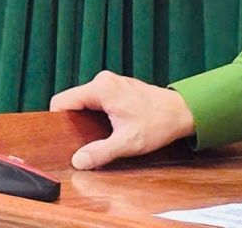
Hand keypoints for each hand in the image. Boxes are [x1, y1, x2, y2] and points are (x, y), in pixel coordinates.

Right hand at [49, 70, 196, 169]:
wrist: (182, 112)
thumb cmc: (158, 123)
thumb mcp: (127, 143)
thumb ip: (100, 152)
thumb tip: (78, 161)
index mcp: (101, 89)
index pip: (62, 101)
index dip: (59, 121)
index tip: (62, 139)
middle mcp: (103, 81)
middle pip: (73, 102)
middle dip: (74, 123)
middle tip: (81, 143)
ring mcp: (110, 84)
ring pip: (84, 103)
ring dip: (86, 121)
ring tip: (96, 138)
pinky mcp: (117, 89)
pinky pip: (96, 102)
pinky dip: (96, 116)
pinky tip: (107, 130)